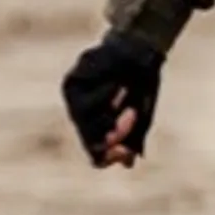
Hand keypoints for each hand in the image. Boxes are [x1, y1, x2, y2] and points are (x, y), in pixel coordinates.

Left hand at [60, 36, 164, 168]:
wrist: (138, 49)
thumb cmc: (141, 83)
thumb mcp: (143, 113)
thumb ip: (134, 137)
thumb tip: (128, 164)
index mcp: (100, 129)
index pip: (98, 154)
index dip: (110, 156)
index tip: (126, 152)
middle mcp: (82, 119)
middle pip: (89, 139)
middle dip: (114, 132)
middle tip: (133, 117)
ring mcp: (73, 102)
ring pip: (84, 121)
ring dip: (109, 112)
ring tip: (127, 94)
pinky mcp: (70, 84)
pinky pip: (84, 99)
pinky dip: (104, 95)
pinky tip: (118, 84)